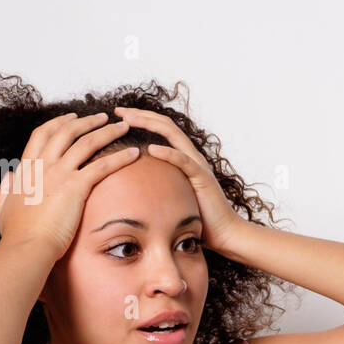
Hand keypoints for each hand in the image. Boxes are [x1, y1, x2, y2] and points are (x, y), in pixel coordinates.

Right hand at [0, 112, 139, 256]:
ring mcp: (59, 174)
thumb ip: (5, 188)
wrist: (26, 247)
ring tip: (124, 127)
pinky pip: (102, 166)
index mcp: (26, 168)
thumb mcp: (3, 205)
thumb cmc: (16, 233)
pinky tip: (134, 153)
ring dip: (107, 132)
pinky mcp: (75, 187)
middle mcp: (43, 165)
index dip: (58, 123)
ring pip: (86, 143)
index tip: (71, 117)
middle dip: (87, 121)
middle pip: (66, 132)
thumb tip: (8, 176)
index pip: (42, 134)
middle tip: (103, 117)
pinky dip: (120, 157)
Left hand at [112, 106, 244, 252]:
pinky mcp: (203, 178)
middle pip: (166, 124)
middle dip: (141, 115)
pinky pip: (184, 161)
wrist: (224, 233)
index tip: (120, 115)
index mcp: (184, 158)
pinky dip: (168, 153)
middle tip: (119, 110)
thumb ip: (160, 185)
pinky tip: (151, 149)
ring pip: (173, 135)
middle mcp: (192, 156)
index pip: (162, 129)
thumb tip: (134, 185)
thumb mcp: (173, 196)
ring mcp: (198, 165)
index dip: (142, 119)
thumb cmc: (198, 218)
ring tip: (128, 120)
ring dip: (149, 124)